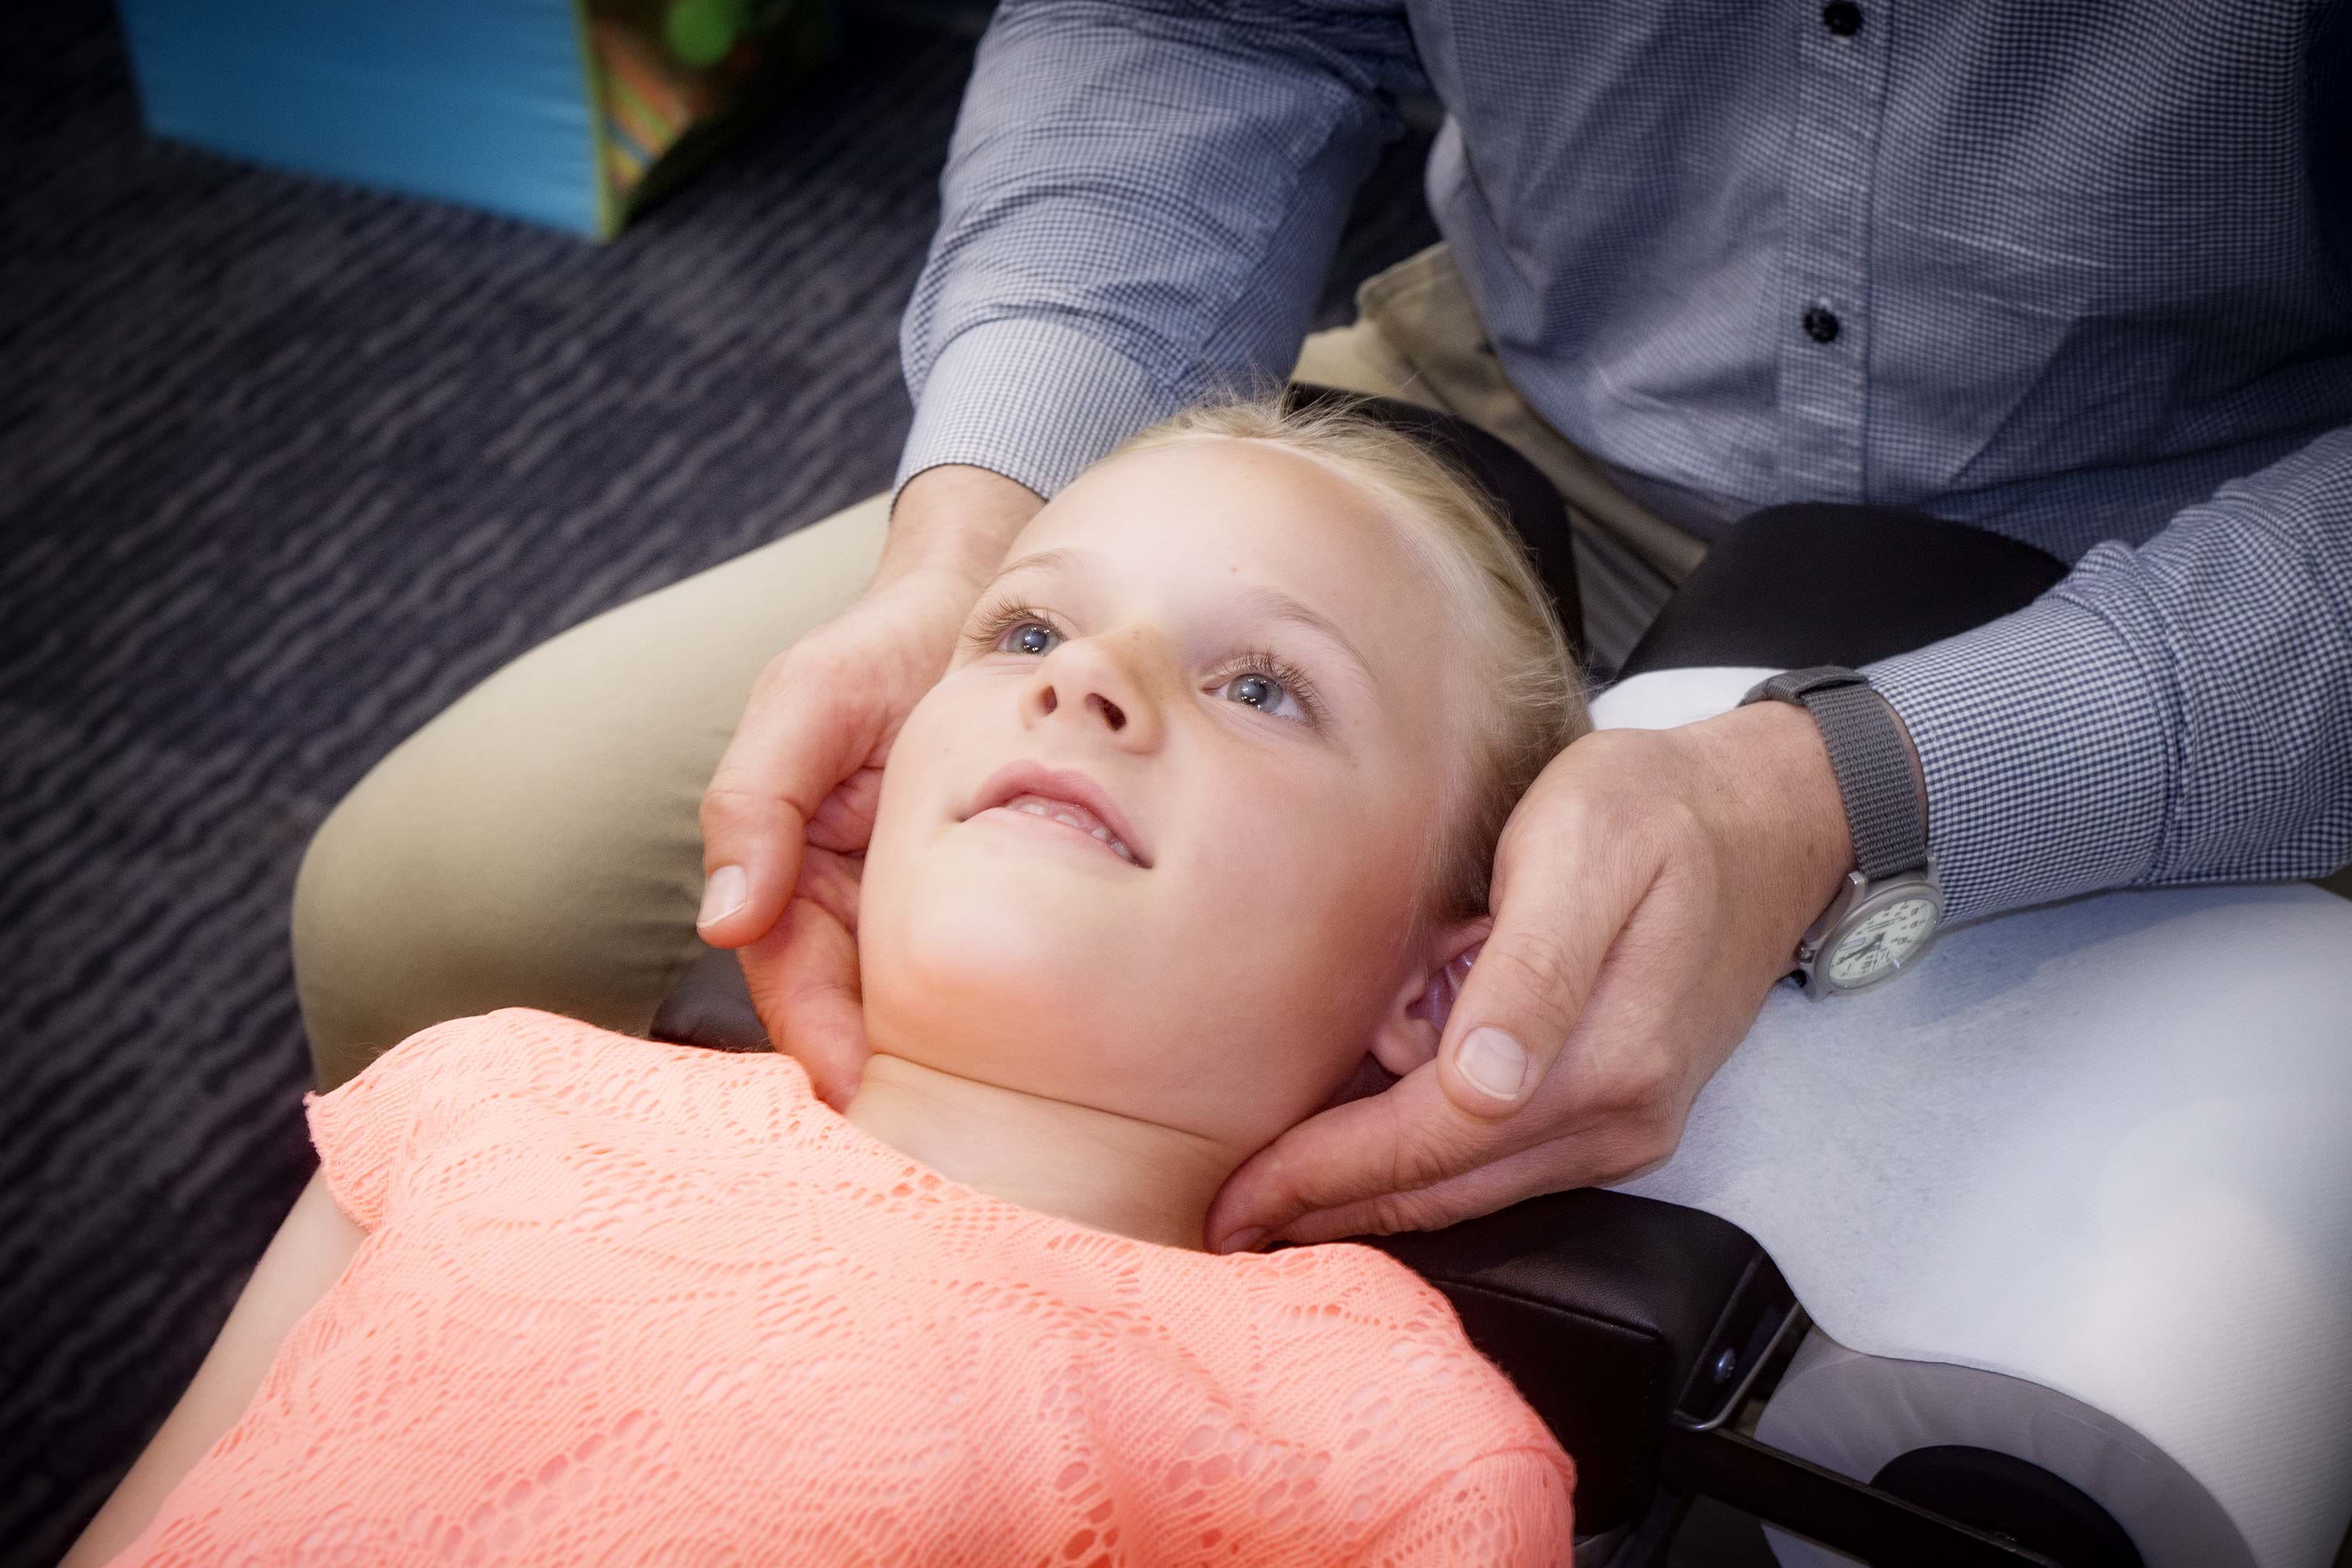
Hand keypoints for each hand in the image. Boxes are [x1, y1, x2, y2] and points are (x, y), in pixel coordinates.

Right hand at [697, 465, 1040, 1105]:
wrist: (992, 597)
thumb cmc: (884, 643)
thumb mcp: (806, 701)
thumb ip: (755, 801)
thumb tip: (723, 922)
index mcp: (798, 879)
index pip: (797, 987)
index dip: (824, 1048)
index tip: (862, 1102)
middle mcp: (861, 912)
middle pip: (866, 1023)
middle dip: (900, 1091)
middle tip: (953, 1155)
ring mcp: (932, 914)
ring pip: (936, 1016)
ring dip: (965, 1073)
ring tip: (1014, 1137)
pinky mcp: (1006, 902)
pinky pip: (1007, 971)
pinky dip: (1022, 1017)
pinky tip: (1067, 1065)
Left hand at [1205, 700, 1867, 1249]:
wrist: (1771, 818)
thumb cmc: (1658, 807)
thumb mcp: (1587, 845)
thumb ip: (1535, 966)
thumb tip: (1483, 1083)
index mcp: (1605, 1060)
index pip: (1431, 1144)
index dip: (1325, 1175)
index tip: (1236, 1198)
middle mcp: (1620, 1118)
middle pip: (1444, 1192)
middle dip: (1327, 1210)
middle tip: (1225, 1224)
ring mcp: (1628, 1125)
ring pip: (1470, 1191)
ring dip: (1371, 1200)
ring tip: (1273, 1201)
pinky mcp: (1624, 1111)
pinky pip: (1501, 1165)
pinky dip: (1424, 1169)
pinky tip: (1361, 1152)